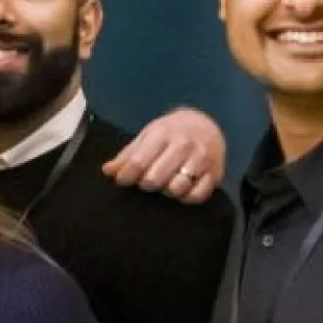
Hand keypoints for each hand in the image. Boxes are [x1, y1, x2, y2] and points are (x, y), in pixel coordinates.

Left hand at [103, 107, 225, 203]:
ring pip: (175, 189)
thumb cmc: (171, 133)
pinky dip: (185, 198)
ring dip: (165, 191)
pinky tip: (180, 191)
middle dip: (145, 184)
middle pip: (155, 179)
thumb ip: (127, 155)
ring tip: (165, 184)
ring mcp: (202, 159)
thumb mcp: (147, 136)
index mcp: (164, 133)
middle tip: (147, 181)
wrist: (206, 124)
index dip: (126, 176)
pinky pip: (196, 196)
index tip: (123, 181)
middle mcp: (184, 145)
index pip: (138, 161)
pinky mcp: (215, 174)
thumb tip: (108, 171)